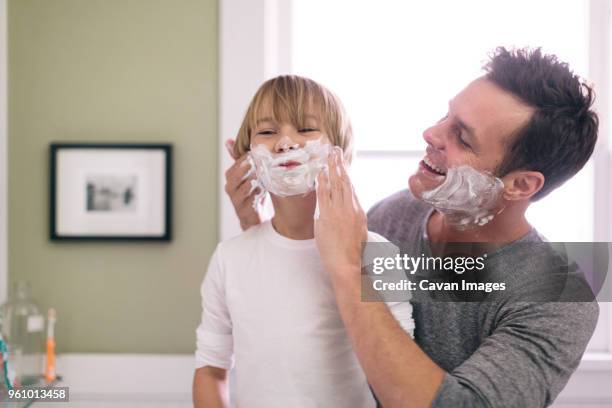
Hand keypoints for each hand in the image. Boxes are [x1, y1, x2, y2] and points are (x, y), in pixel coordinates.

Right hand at [224, 139, 263, 229]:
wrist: (255, 216)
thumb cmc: (252, 191)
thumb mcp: (247, 174)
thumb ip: (239, 159)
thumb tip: (228, 141)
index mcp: (231, 179)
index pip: (234, 167)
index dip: (242, 160)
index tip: (253, 154)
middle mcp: (231, 190)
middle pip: (234, 179)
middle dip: (243, 170)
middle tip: (253, 162)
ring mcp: (237, 202)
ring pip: (242, 191)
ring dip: (251, 183)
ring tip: (259, 177)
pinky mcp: (245, 213)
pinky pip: (249, 204)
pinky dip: (256, 197)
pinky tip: (263, 191)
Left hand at [314, 147, 366, 279]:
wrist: (348, 265)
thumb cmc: (353, 255)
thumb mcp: (359, 235)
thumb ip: (354, 222)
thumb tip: (351, 216)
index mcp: (359, 212)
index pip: (351, 188)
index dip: (346, 174)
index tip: (342, 164)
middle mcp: (351, 208)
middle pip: (345, 181)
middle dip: (340, 164)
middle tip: (335, 151)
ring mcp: (339, 211)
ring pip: (336, 184)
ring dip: (332, 167)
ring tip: (328, 155)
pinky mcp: (327, 216)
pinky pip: (324, 194)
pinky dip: (322, 181)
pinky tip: (320, 172)